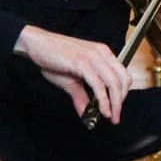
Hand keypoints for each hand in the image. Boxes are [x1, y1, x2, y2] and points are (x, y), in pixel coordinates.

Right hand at [14, 26, 131, 123]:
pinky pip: (98, 85)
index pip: (123, 74)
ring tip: (111, 116)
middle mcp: (101, 54)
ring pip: (113, 83)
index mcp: (103, 54)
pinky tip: (102, 110)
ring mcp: (93, 57)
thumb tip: (86, 112)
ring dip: (114, 103)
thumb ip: (81, 96)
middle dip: (121, 101)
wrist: (37, 44)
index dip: (123, 93)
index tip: (117, 108)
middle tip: (116, 116)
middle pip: (122, 80)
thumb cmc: (54, 57)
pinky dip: (103, 100)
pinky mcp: (82, 63)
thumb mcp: (71, 80)